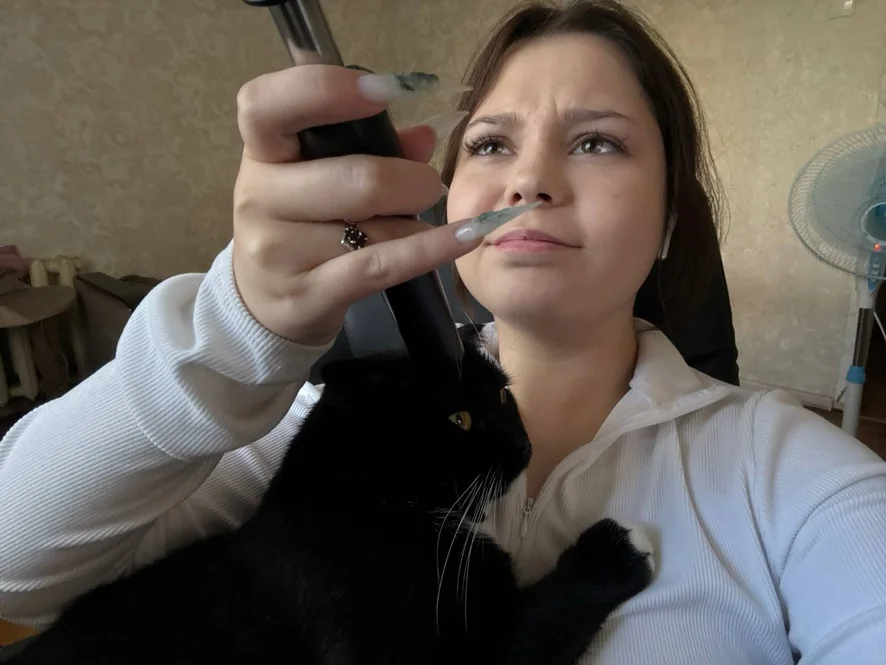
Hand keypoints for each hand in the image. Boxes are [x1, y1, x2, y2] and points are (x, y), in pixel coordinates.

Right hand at [231, 65, 483, 346]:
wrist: (263, 303)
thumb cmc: (298, 224)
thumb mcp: (316, 176)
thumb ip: (367, 147)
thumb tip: (425, 137)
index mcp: (260, 154)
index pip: (265, 106)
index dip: (323, 91)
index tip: (381, 91)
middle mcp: (258, 199)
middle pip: (353, 178)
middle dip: (409, 180)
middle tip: (428, 185)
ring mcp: (277, 253)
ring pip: (373, 228)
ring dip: (414, 221)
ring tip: (420, 220)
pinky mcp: (306, 295)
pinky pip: (382, 266)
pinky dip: (431, 249)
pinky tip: (463, 238)